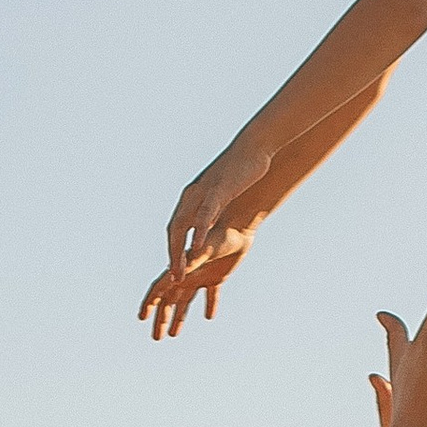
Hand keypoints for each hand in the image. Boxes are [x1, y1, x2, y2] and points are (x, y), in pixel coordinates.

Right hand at [139, 220, 253, 339]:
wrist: (238, 224)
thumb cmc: (220, 235)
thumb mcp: (203, 250)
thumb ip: (190, 262)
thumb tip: (177, 276)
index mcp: (181, 269)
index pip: (160, 289)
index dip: (150, 303)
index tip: (142, 318)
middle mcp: (188, 274)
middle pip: (170, 300)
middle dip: (162, 319)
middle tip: (155, 338)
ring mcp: (201, 276)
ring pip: (186, 301)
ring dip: (179, 318)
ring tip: (173, 335)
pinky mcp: (217, 276)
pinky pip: (211, 294)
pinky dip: (209, 304)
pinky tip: (208, 316)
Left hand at [163, 145, 270, 289]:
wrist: (254, 146)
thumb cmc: (241, 170)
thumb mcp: (223, 194)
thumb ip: (213, 209)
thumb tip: (211, 225)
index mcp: (191, 198)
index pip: (175, 229)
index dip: (173, 251)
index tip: (175, 272)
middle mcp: (191, 195)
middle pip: (174, 231)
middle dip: (172, 256)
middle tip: (173, 279)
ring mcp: (202, 192)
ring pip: (183, 225)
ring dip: (179, 250)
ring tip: (180, 271)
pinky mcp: (217, 189)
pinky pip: (204, 214)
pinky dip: (199, 232)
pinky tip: (197, 249)